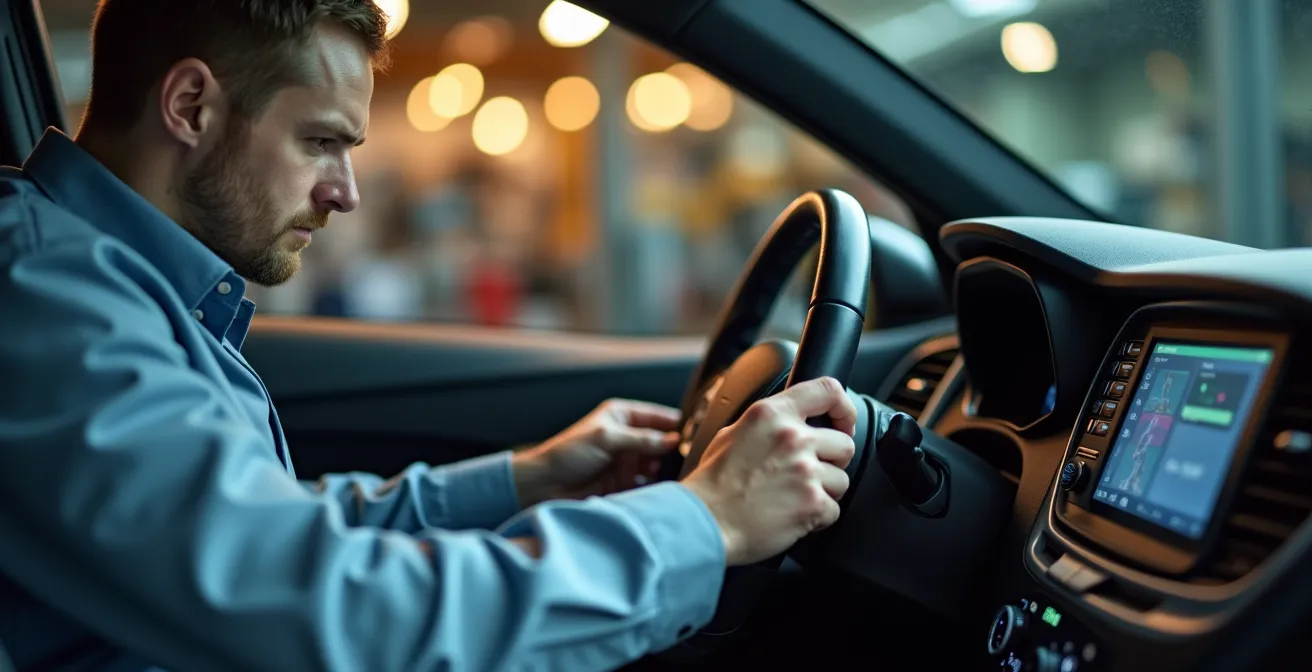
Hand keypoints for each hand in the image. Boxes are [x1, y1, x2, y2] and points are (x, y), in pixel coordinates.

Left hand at [512, 399, 681, 506]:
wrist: (543, 485)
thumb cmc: (567, 454)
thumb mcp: (605, 438)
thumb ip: (640, 439)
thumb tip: (672, 440)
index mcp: (621, 416)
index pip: (657, 416)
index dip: (675, 423)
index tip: (695, 433)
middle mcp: (627, 438)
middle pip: (661, 441)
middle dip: (675, 449)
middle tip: (693, 457)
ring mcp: (627, 461)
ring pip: (657, 464)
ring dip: (668, 469)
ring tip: (683, 475)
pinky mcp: (624, 483)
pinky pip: (648, 484)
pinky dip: (657, 487)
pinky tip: (668, 490)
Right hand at [681, 377, 856, 565]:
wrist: (704, 521)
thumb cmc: (712, 483)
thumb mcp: (733, 433)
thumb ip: (767, 424)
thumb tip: (787, 423)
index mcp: (771, 414)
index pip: (828, 391)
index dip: (844, 409)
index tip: (843, 424)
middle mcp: (792, 438)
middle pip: (844, 443)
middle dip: (831, 461)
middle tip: (806, 473)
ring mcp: (805, 471)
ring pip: (841, 480)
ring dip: (823, 491)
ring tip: (792, 497)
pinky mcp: (812, 503)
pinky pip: (834, 510)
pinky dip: (817, 517)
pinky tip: (792, 515)